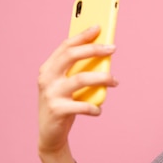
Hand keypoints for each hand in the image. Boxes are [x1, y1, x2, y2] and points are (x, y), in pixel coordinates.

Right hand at [37, 25, 117, 154]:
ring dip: (102, 78)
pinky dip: (95, 107)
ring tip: (115, 81)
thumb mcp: (67, 85)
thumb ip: (78, 71)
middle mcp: (46, 78)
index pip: (66, 46)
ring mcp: (51, 94)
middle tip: (113, 49)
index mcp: (48, 69)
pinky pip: (82, 105)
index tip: (99, 27)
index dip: (82, 35)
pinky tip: (99, 110)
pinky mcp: (57, 110)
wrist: (50, 135)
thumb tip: (103, 54)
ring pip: (81, 79)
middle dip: (94, 49)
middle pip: (71, 56)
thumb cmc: (63, 105)